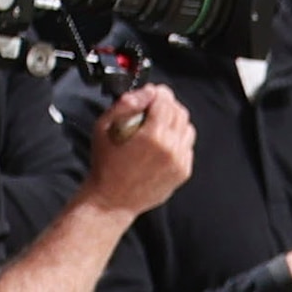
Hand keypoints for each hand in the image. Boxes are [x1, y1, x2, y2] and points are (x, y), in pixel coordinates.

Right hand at [82, 81, 194, 218]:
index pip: (166, 101)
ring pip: (187, 128)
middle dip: (167, 104)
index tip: (151, 92)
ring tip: (156, 124)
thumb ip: (125, 105)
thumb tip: (145, 92)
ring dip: (174, 121)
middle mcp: (172, 148)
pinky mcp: (183, 171)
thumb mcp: (104, 128)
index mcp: (153, 136)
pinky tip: (161, 142)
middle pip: (180, 112)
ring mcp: (180, 161)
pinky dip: (177, 139)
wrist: (112, 199)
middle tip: (153, 106)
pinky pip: (187, 146)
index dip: (158, 92)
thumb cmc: (105, 166)